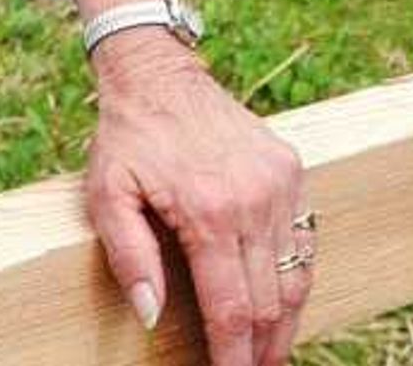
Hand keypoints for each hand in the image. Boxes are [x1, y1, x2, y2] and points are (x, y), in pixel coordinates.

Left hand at [81, 31, 309, 364]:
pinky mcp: (291, 169)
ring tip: (272, 353)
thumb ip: (129, 258)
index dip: (233, 356)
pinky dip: (298, 277)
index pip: (231, 308)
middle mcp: (254, 200)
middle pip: (270, 301)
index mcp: (209, 212)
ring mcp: (280, 183)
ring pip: (296, 275)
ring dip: (286, 321)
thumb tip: (152, 314)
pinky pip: (305, 238)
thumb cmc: (128, 138)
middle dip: (263, 349)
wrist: (159, 75)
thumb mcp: (107, 196)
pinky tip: (285, 302)